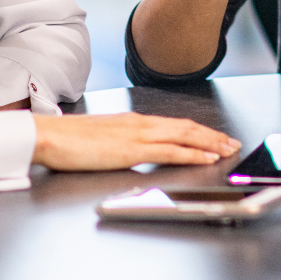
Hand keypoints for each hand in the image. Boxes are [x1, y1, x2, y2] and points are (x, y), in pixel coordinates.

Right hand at [31, 113, 241, 170]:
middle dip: (212, 136)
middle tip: (232, 143)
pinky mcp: (132, 149)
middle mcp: (140, 123)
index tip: (215, 137)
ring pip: (184, 136)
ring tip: (227, 150)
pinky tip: (206, 158)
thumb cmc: (68, 140)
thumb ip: (120, 144)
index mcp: (133, 121)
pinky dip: (192, 153)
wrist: (48, 135)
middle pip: (185, 127)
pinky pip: (170, 150)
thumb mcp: (102, 140)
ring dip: (210, 143)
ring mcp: (138, 135)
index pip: (174, 124)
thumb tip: (132, 153)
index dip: (198, 131)